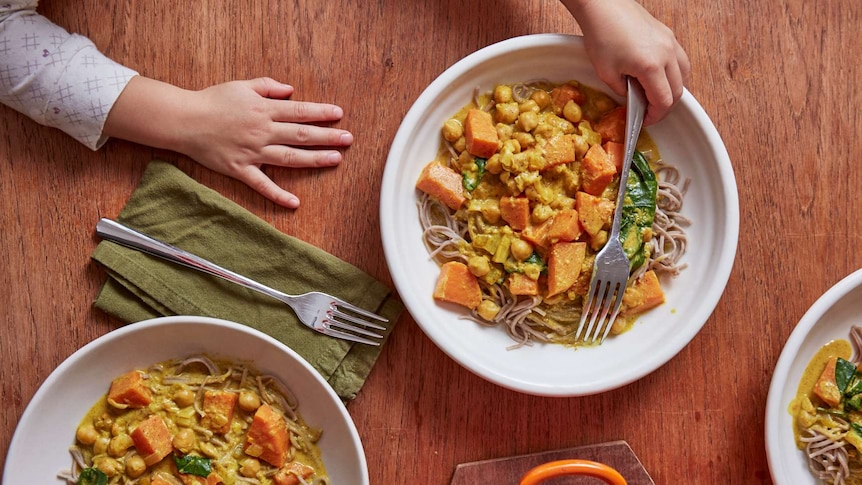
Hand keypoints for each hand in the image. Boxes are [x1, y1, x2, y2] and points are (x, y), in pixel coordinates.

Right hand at [104, 76, 352, 207]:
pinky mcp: (240, 169)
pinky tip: (295, 203)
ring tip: (336, 160)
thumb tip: (291, 90)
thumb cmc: (212, 100)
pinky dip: (278, 195)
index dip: (321, 113)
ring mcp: (253, 152)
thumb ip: (268, 85)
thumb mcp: (241, 85)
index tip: (339, 114)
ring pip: (289, 157)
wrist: (184, 120)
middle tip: (349, 139)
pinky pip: (262, 184)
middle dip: (328, 137)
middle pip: (301, 134)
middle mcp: (262, 131)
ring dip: (315, 159)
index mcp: (264, 109)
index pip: (300, 111)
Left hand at [563, 0, 690, 124]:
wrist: (603, 6)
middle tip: (650, 113)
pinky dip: (673, 73)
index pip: (663, 101)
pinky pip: (679, 60)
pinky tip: (658, 76)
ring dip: (673, 89)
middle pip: (678, 91)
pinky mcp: (668, 34)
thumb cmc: (601, 35)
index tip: (646, 121)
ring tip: (655, 96)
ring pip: (684, 75)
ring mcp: (670, 42)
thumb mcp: (606, 73)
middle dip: (665, 106)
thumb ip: (623, 91)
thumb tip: (633, 98)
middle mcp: (667, 54)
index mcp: (651, 66)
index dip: (656, 116)